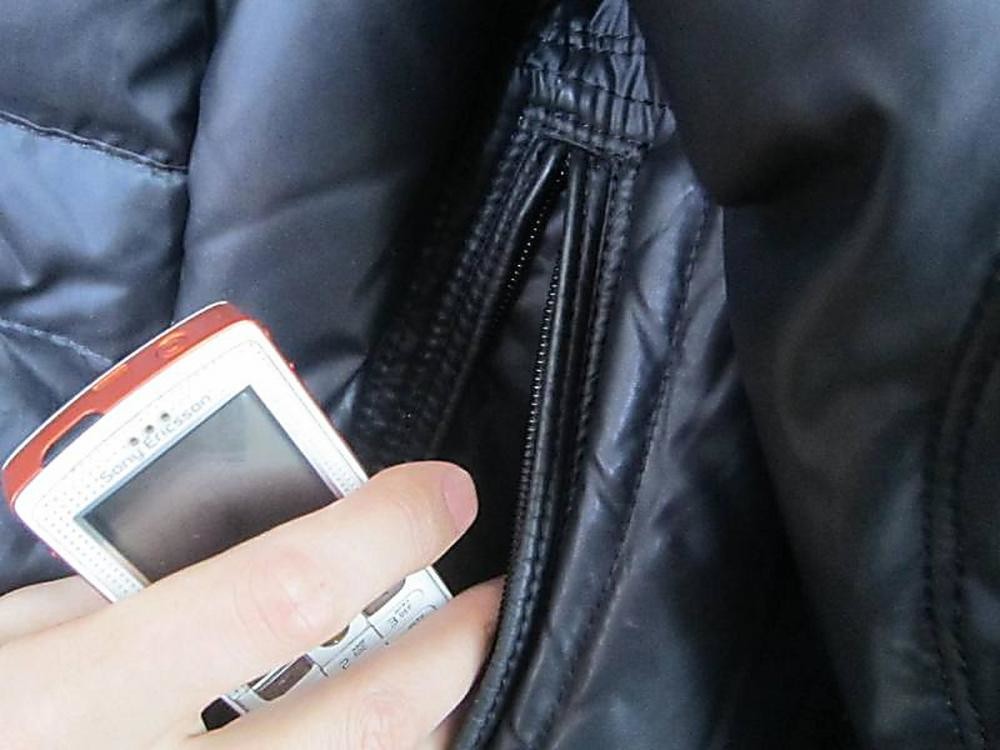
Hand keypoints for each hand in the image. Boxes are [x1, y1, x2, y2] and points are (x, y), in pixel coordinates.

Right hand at [0, 462, 499, 748]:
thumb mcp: (15, 635)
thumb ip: (127, 588)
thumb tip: (247, 541)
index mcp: (82, 696)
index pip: (275, 594)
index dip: (380, 534)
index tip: (439, 494)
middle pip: (354, 719)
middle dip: (448, 651)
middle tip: (489, 600)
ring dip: (431, 722)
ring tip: (458, 669)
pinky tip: (392, 732)